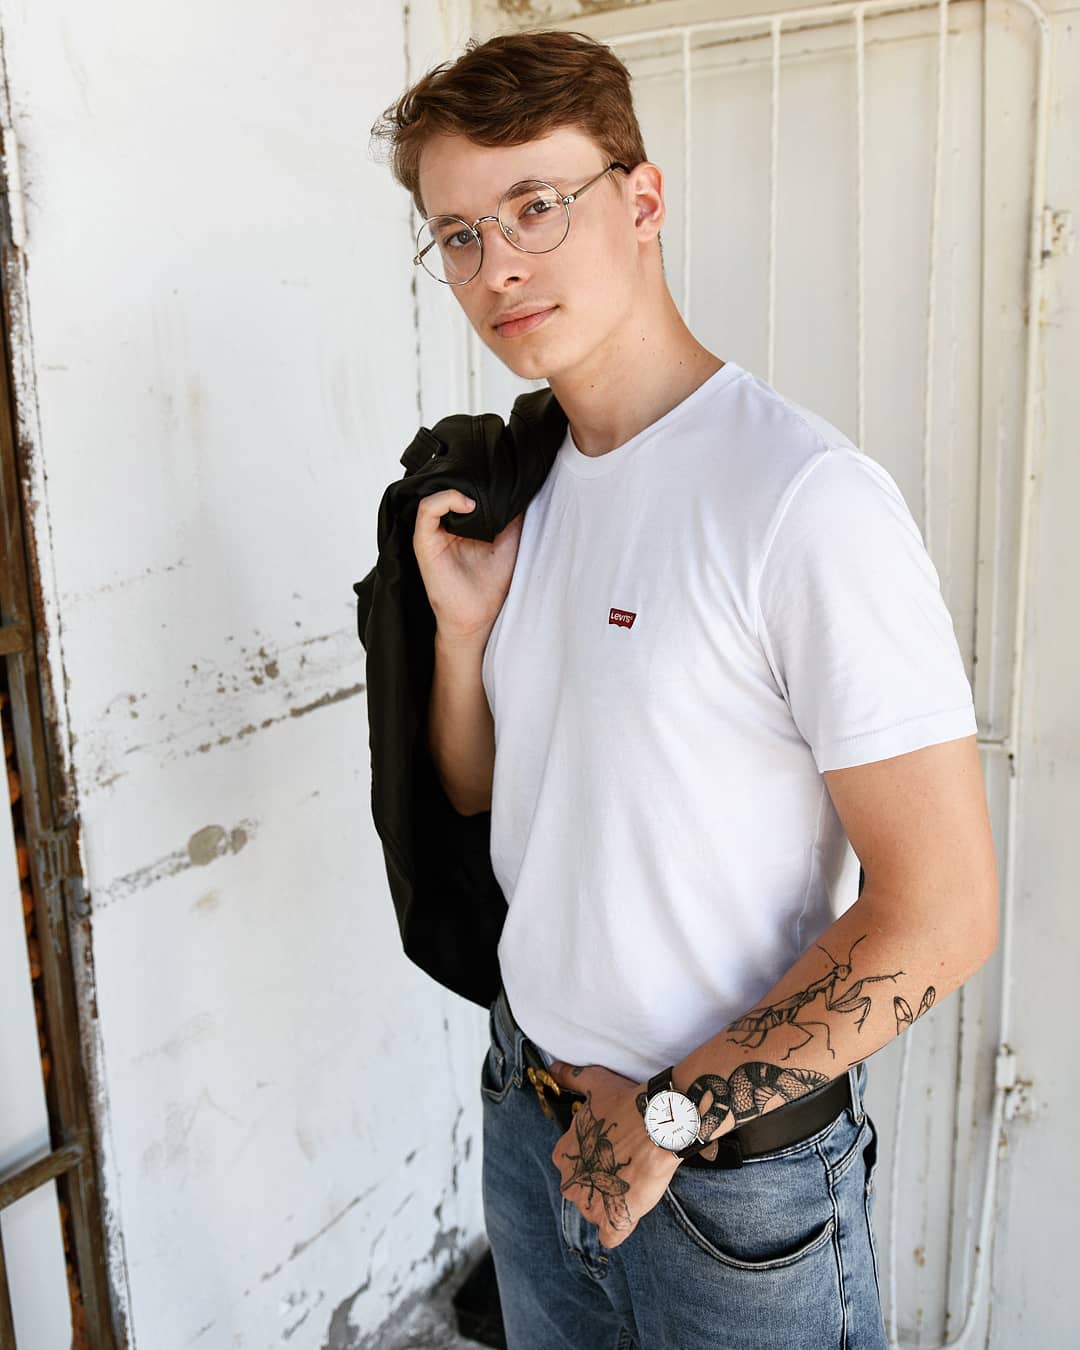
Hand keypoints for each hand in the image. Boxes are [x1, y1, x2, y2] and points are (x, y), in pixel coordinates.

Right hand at [411, 490, 523, 639]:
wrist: (478, 616)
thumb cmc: (491, 584)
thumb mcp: (509, 542)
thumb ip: (512, 517)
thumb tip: (520, 490)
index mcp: (462, 524)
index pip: (462, 488)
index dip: (476, 478)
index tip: (496, 475)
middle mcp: (445, 525)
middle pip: (449, 487)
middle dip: (467, 477)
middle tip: (489, 474)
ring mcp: (433, 532)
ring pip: (436, 493)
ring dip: (458, 488)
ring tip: (478, 495)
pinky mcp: (424, 541)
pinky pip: (427, 509)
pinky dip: (445, 499)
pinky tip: (468, 505)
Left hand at [546, 1058, 680, 1249]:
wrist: (657, 1124)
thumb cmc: (625, 1103)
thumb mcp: (594, 1083)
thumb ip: (571, 1077)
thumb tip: (553, 1067)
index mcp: (562, 1156)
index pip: (571, 1165)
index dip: (593, 1159)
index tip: (611, 1149)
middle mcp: (570, 1183)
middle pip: (583, 1190)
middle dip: (601, 1182)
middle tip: (625, 1165)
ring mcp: (592, 1205)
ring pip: (596, 1212)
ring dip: (612, 1203)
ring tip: (633, 1183)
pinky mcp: (615, 1220)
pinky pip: (610, 1236)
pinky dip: (618, 1229)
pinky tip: (630, 1213)